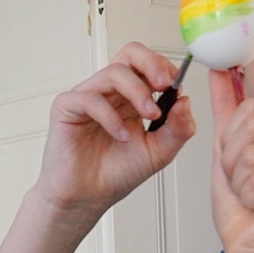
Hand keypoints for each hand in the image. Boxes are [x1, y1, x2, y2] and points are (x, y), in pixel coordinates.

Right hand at [0, 44, 197, 252]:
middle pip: (130, 53)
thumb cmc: (115, 174)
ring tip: (149, 117)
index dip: (166, 69)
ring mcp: (88, 97)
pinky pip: (89, 98)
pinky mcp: (67, 107)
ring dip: (137, 92)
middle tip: (164, 84)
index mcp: (132, 98)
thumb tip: (186, 101)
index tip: (177, 87)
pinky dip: (110, 116)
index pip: (149, 64)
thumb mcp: (159, 152)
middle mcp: (111, 93)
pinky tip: (120, 135)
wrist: (86, 199)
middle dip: (152, 64)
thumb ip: (177, 129)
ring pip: (114, 72)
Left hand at [208, 69, 253, 252]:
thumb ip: (228, 111)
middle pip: (252, 126)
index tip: (242, 167)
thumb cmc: (245, 212)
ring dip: (239, 182)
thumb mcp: (229, 153)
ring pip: (252, 153)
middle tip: (247, 185)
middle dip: (232, 160)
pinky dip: (247, 198)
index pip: (253, 109)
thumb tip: (218, 69)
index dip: (232, 140)